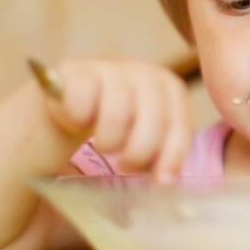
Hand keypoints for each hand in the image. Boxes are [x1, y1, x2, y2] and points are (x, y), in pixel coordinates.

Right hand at [42, 58, 190, 180]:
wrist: (70, 101)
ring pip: (117, 116)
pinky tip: (77, 120)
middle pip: (153, 122)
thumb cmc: (114, 123)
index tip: (160, 181)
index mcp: (168, 87)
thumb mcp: (142, 136)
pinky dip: (78, 120)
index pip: (179, 125)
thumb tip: (166, 181)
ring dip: (108, 140)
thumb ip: (160, 154)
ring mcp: (110, 68)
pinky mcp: (77, 70)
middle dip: (138, 153)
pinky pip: (82, 105)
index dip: (172, 157)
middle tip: (124, 165)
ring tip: (104, 143)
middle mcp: (144, 72)